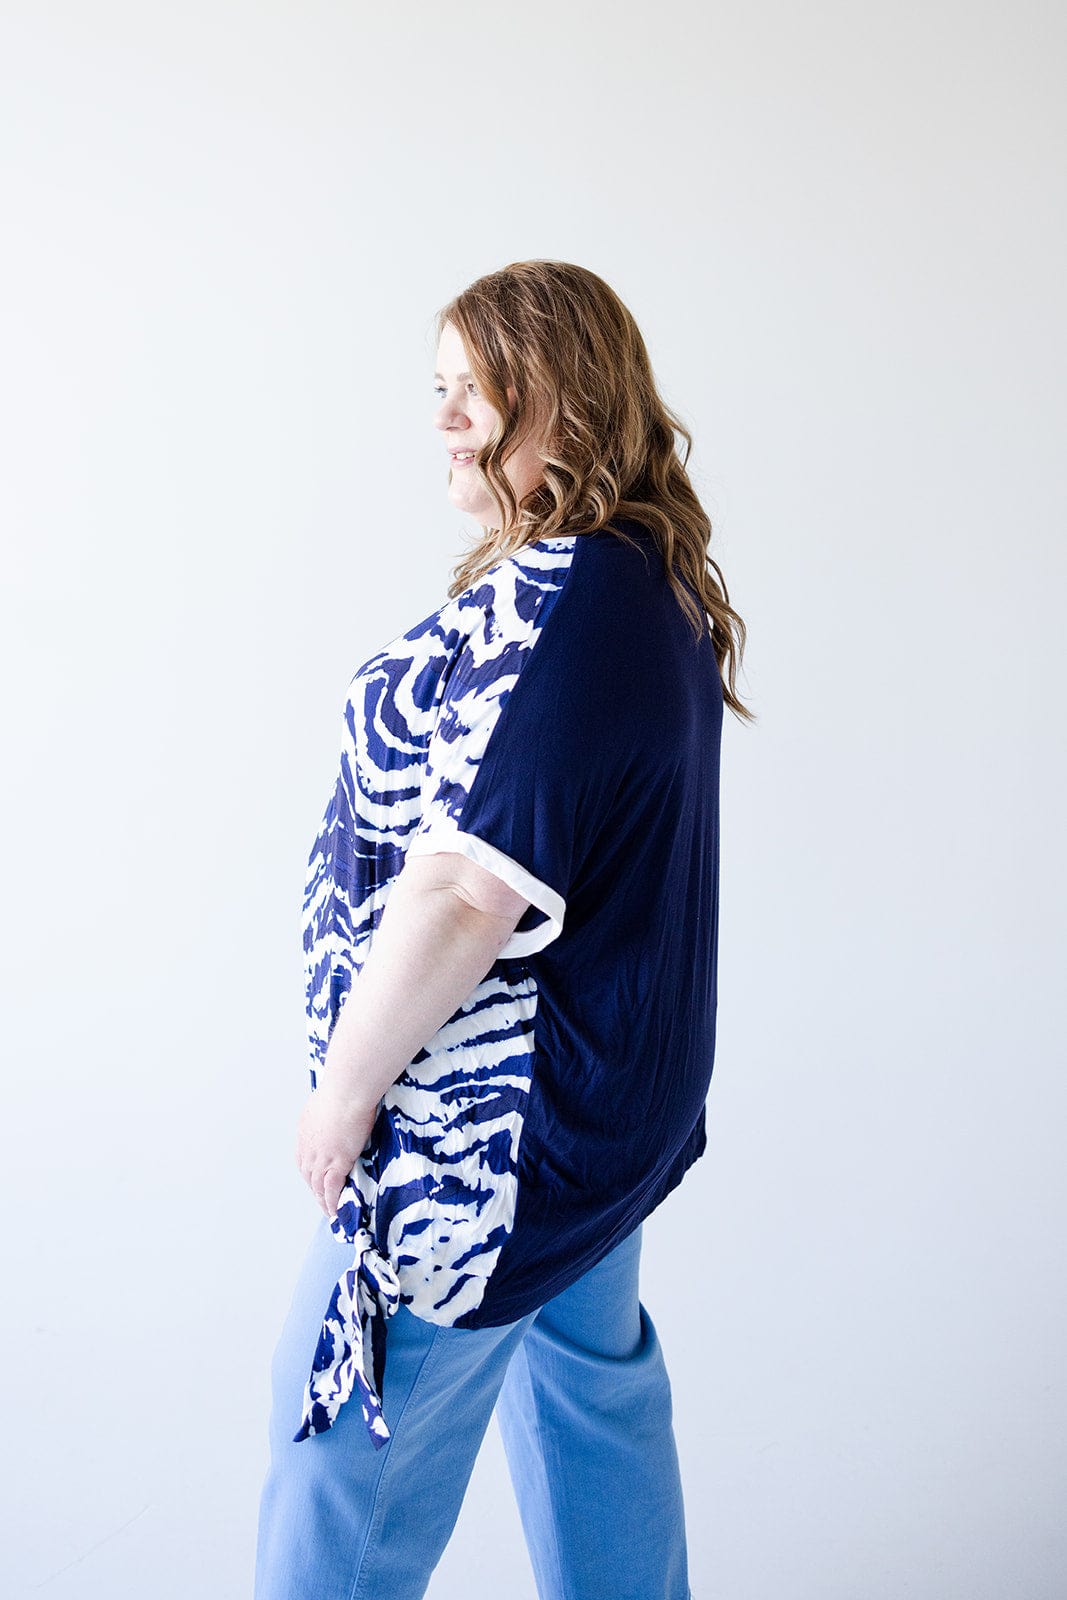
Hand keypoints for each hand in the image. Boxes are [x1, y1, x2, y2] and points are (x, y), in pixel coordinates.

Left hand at [296, 1083, 378, 1219]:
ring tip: (330, 1212)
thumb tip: (338, 1107)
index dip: (310, 1172)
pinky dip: (332, 1202)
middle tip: (323, 1201)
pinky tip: (336, 1211)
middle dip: (315, 1190)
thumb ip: (329, 1110)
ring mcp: (321, 1157)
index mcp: (305, 1131)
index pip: (303, 1159)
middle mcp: (308, 1147)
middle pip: (308, 1176)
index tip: (317, 1180)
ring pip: (317, 1187)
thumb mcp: (329, 1099)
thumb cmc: (343, 1087)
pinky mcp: (336, 1162)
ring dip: (322, 1201)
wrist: (348, 1090)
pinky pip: (331, 1189)